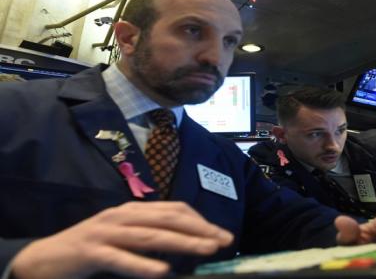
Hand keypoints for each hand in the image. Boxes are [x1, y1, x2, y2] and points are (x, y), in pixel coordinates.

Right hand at [11, 202, 232, 278]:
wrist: (43, 259)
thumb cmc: (91, 250)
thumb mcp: (124, 239)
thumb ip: (149, 237)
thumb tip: (185, 246)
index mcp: (133, 210)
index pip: (174, 209)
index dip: (200, 220)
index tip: (221, 234)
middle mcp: (122, 216)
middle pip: (169, 219)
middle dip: (200, 229)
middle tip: (224, 241)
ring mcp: (106, 232)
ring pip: (151, 235)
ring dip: (183, 242)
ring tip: (206, 250)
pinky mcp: (91, 252)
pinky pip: (120, 258)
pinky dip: (142, 265)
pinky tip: (162, 272)